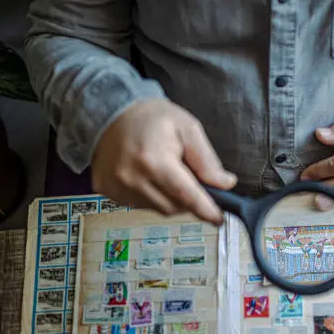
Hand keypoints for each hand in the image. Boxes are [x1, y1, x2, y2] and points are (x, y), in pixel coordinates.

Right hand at [91, 98, 236, 224]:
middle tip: (188, 175)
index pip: (186, 196)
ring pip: (159, 209)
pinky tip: (149, 176)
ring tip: (166, 171)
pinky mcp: (108, 192)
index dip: (206, 210)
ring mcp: (117, 187)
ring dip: (171, 197)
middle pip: (175, 207)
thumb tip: (225, 184)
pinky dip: (153, 196)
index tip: (218, 219)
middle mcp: (132, 178)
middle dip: (189, 197)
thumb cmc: (152, 118)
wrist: (112, 113)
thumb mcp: (188, 129)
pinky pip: (141, 205)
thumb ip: (207, 160)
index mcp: (154, 160)